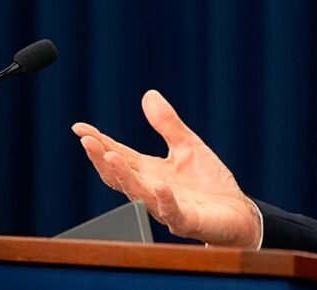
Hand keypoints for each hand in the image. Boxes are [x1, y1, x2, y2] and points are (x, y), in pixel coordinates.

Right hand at [72, 90, 261, 247]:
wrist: (237, 214)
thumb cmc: (209, 183)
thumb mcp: (188, 146)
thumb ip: (168, 125)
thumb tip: (149, 94)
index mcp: (150, 172)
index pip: (119, 156)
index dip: (99, 142)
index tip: (79, 128)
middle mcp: (152, 190)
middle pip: (121, 175)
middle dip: (102, 158)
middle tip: (87, 141)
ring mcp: (168, 207)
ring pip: (140, 194)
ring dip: (124, 177)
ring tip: (110, 157)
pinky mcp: (188, 221)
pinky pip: (173, 212)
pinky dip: (165, 201)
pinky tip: (160, 187)